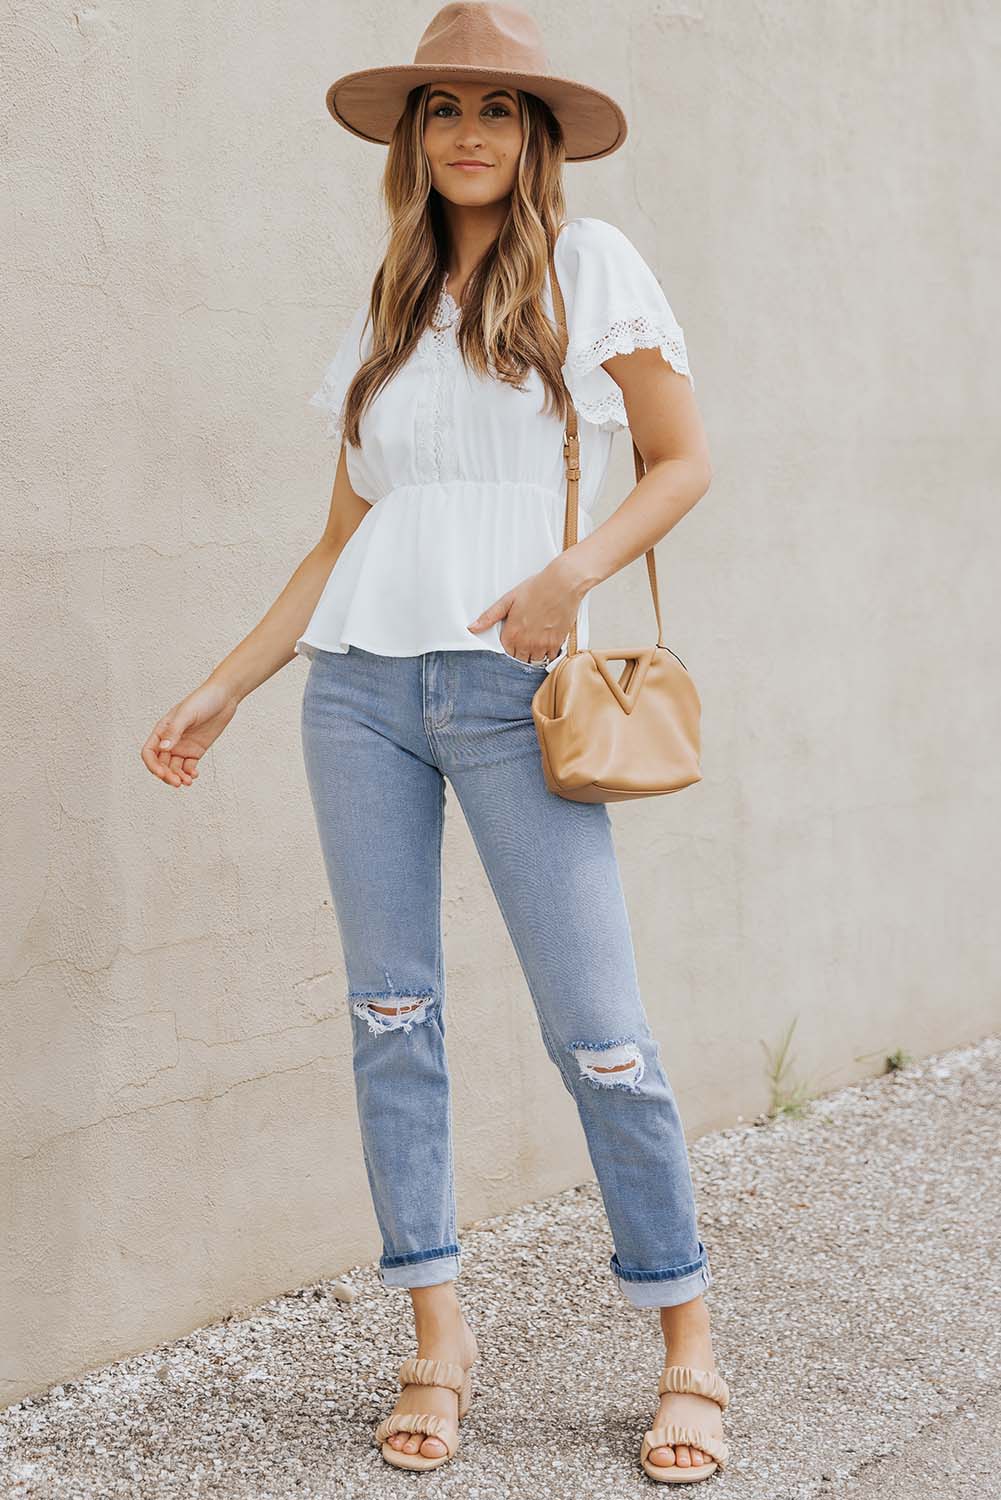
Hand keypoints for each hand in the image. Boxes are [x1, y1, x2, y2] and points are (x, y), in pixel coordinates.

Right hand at [140, 677, 238, 788]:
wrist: (225, 697)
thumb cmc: (203, 700)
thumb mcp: (187, 714)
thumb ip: (174, 731)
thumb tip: (163, 748)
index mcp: (162, 730)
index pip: (149, 752)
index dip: (152, 765)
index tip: (162, 774)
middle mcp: (170, 740)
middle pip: (161, 764)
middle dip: (167, 775)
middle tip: (177, 782)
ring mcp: (183, 746)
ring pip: (175, 768)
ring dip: (178, 777)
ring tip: (187, 782)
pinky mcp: (196, 751)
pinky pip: (188, 767)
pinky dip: (189, 773)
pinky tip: (194, 775)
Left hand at [467, 558, 582, 661]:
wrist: (562, 584)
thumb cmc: (536, 588)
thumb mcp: (508, 600)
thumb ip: (489, 617)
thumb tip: (472, 628)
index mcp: (512, 633)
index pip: (506, 653)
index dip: (509, 647)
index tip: (513, 641)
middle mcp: (526, 643)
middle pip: (520, 660)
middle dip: (520, 654)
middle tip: (524, 643)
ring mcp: (542, 644)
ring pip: (534, 661)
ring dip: (533, 656)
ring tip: (534, 644)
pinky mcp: (557, 643)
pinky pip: (550, 658)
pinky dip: (548, 654)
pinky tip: (547, 644)